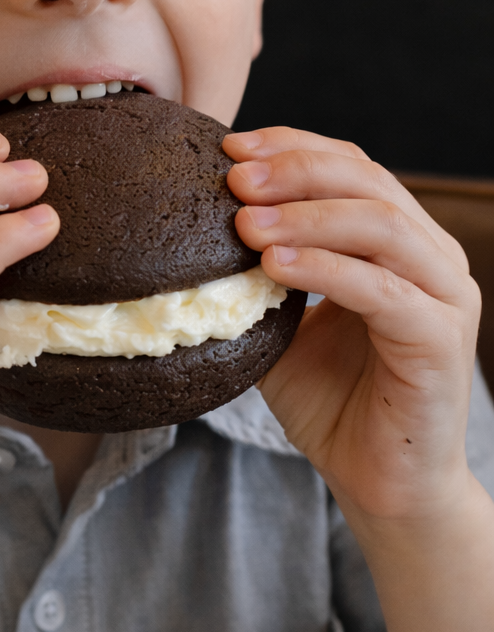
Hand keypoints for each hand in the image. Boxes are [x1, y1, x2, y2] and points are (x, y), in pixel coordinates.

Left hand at [224, 128, 480, 525]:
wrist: (379, 483)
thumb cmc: (332, 402)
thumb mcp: (279, 326)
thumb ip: (254, 278)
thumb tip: (186, 236)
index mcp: (398, 241)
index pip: (352, 165)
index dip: (292, 147)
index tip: (230, 148)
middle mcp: (430, 257)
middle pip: (368, 180)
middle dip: (295, 170)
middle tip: (233, 177)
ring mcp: (444, 295)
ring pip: (380, 225)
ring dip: (305, 216)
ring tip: (245, 223)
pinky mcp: (441, 340)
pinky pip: (384, 290)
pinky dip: (327, 269)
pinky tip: (276, 267)